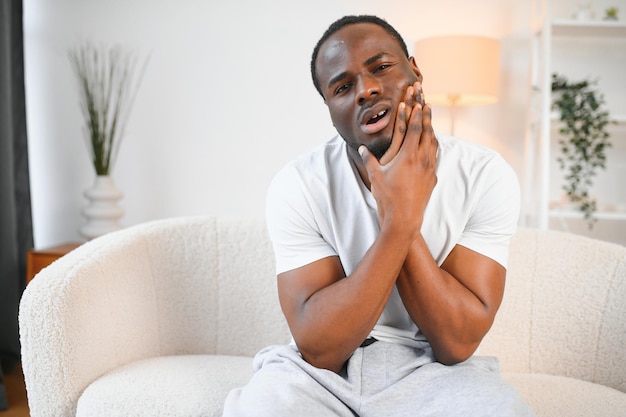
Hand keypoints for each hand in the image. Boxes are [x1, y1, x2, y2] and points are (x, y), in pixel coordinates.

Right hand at [358, 82, 437, 236]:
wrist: (404, 219)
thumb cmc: (387, 198)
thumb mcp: (375, 177)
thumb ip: (369, 160)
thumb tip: (361, 149)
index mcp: (407, 156)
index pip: (414, 128)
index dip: (414, 113)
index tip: (415, 100)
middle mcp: (422, 159)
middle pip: (427, 131)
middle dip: (425, 114)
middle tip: (426, 100)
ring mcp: (429, 168)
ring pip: (433, 143)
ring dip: (431, 128)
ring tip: (430, 118)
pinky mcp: (432, 178)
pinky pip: (435, 156)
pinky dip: (433, 145)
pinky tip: (433, 143)